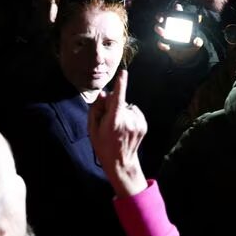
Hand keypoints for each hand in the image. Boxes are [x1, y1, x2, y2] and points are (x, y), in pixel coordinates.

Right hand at [87, 70, 147, 196]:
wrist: (121, 162)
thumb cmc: (103, 145)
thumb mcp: (92, 129)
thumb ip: (96, 110)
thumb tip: (104, 94)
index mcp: (113, 122)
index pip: (117, 99)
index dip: (120, 85)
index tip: (123, 73)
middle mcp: (128, 121)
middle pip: (120, 102)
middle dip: (113, 105)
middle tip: (108, 121)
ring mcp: (137, 123)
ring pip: (127, 107)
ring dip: (122, 112)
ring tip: (118, 127)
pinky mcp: (143, 124)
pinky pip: (134, 112)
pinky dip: (130, 116)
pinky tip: (126, 128)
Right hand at [155, 3, 203, 65]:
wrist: (185, 56)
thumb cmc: (190, 44)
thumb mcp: (196, 43)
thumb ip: (198, 42)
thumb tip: (197, 41)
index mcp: (179, 23)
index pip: (177, 13)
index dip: (176, 9)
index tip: (177, 7)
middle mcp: (170, 27)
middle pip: (163, 17)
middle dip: (160, 16)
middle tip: (161, 19)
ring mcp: (165, 35)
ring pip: (158, 28)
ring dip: (159, 29)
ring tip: (163, 33)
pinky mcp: (164, 44)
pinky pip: (160, 43)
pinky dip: (161, 44)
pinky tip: (165, 46)